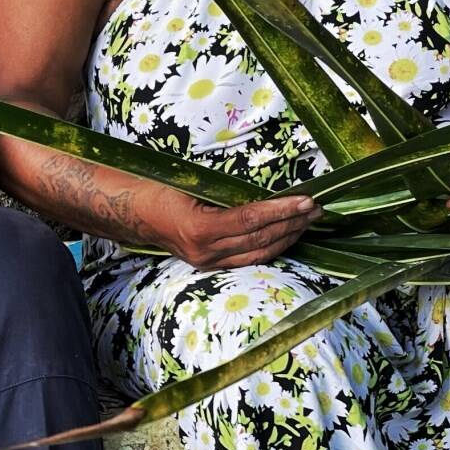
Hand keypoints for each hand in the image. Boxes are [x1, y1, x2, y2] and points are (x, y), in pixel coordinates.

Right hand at [157, 192, 320, 269]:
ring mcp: (208, 263)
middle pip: (260, 239)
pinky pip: (249, 260)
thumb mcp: (191, 183)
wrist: (133, 213)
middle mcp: (205, 252)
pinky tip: (288, 235)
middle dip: (292, 223)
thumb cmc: (159, 189)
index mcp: (199, 229)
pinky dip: (272, 247)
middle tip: (317, 208)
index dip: (281, 210)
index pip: (251, 220)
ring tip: (309, 221)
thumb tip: (268, 188)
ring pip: (259, 254)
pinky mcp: (210, 266)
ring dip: (287, 237)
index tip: (306, 200)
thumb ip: (226, 190)